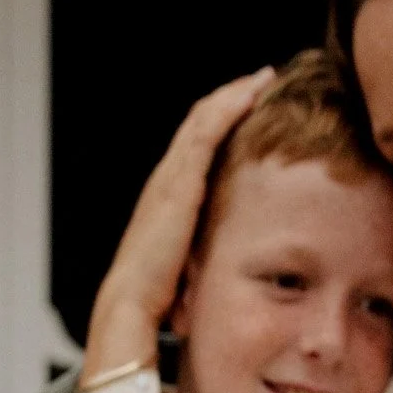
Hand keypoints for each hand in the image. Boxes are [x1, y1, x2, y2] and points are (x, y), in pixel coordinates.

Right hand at [82, 68, 275, 376]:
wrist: (129, 314)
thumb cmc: (156, 309)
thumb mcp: (187, 277)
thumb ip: (202, 261)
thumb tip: (226, 272)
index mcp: (169, 207)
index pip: (197, 154)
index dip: (222, 128)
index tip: (253, 111)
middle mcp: (166, 186)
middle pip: (199, 128)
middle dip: (229, 100)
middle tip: (263, 79)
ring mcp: (169, 182)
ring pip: (202, 123)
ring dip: (232, 96)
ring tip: (262, 78)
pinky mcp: (178, 186)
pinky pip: (204, 135)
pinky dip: (227, 109)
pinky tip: (251, 92)